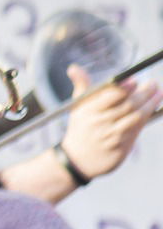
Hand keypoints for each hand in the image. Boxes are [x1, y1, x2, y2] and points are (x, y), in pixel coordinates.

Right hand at [60, 63, 162, 179]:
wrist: (77, 161)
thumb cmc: (81, 128)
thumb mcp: (78, 108)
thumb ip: (82, 85)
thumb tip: (73, 68)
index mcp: (89, 110)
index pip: (111, 95)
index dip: (126, 86)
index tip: (135, 80)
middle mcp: (100, 123)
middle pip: (129, 104)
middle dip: (145, 92)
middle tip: (154, 84)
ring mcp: (110, 136)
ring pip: (136, 117)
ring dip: (151, 104)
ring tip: (159, 94)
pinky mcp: (119, 147)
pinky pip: (137, 130)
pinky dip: (147, 118)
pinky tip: (153, 109)